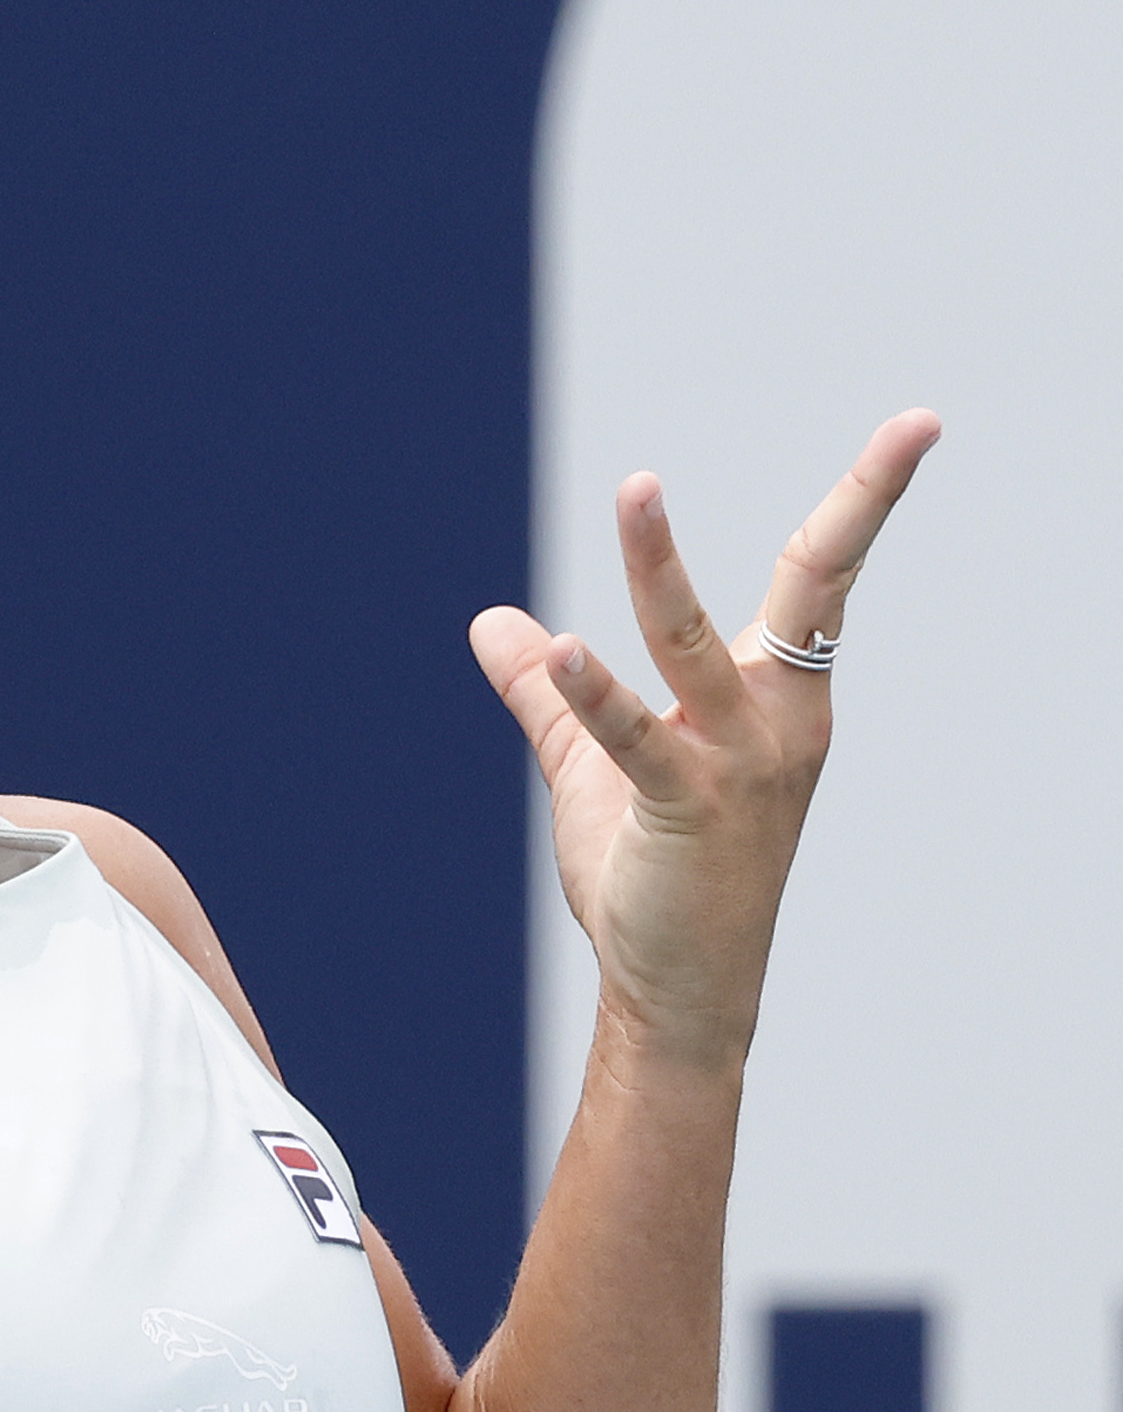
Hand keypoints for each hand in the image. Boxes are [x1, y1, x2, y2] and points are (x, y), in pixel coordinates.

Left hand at [469, 411, 940, 1066]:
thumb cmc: (653, 874)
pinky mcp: (687, 808)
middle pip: (815, 586)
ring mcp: (740, 763)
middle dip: (862, 503)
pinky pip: (636, 738)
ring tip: (639, 488)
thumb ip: (549, 694)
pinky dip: (592, 693)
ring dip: (658, 567)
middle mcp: (778, 718)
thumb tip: (493, 624)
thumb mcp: (595, 766)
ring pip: (693, 643)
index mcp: (776, 697)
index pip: (823, 579)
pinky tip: (560, 651)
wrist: (679, 986)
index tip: (918, 427)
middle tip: (917, 425)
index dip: (865, 500)